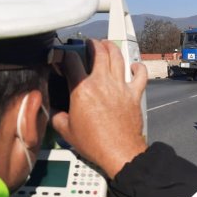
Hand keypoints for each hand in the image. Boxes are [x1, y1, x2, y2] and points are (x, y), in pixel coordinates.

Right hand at [51, 39, 147, 177]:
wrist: (120, 153)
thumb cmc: (95, 143)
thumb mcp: (66, 131)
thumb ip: (58, 116)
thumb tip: (55, 112)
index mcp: (82, 89)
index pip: (71, 61)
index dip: (64, 54)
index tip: (63, 56)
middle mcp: (102, 83)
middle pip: (98, 51)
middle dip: (92, 43)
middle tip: (89, 43)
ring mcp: (120, 87)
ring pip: (118, 57)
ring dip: (111, 47)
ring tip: (106, 45)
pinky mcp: (134, 94)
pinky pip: (140, 75)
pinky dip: (138, 67)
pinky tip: (134, 66)